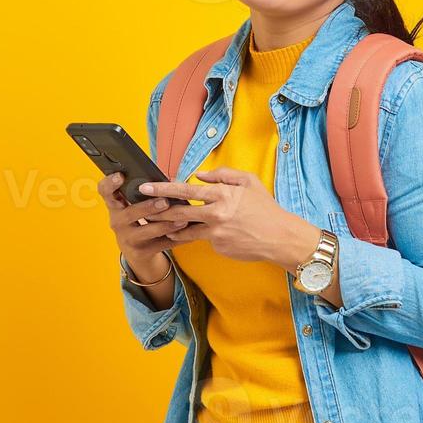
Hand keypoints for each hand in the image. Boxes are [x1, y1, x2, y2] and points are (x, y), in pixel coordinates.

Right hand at [97, 171, 189, 264]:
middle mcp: (117, 221)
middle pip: (130, 214)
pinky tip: (189, 234)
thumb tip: (172, 180)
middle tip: (164, 202)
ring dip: (166, 225)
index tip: (120, 175)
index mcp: (115, 205)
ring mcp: (128, 238)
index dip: (110, 183)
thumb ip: (148, 192)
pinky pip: (161, 245)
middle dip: (147, 207)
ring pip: (148, 231)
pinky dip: (176, 239)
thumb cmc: (139, 218)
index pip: (104, 191)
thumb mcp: (136, 205)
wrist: (136, 251)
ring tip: (183, 219)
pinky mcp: (141, 252)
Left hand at [138, 167, 302, 264]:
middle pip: (178, 213)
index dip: (163, 189)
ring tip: (162, 225)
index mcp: (221, 195)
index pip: (185, 190)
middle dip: (158, 211)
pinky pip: (205, 239)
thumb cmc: (265, 208)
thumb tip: (199, 175)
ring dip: (172, 228)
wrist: (280, 237)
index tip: (146, 187)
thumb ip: (222, 175)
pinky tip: (211, 234)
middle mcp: (215, 215)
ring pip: (185, 231)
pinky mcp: (218, 247)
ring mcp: (215, 234)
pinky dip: (203, 235)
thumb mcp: (248, 182)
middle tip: (142, 209)